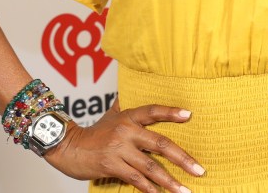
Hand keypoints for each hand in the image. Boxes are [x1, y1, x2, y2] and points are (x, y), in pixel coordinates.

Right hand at [44, 103, 204, 192]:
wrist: (67, 147)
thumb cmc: (94, 132)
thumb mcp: (112, 114)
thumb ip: (127, 105)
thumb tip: (138, 85)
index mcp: (129, 116)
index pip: (153, 111)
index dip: (171, 112)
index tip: (189, 115)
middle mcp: (126, 131)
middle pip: (160, 144)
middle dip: (183, 159)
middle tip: (200, 170)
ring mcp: (119, 150)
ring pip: (151, 167)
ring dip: (170, 181)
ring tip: (185, 191)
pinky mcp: (111, 165)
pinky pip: (135, 179)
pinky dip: (149, 188)